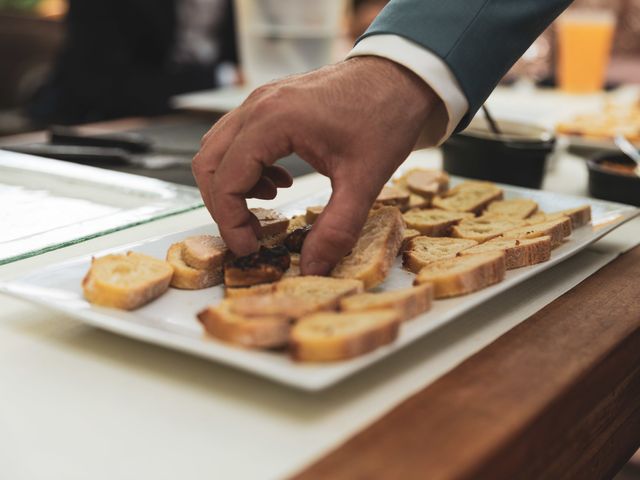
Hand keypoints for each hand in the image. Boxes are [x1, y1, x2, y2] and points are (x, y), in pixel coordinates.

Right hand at [193, 56, 437, 274]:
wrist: (402, 76)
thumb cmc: (385, 116)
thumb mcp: (365, 179)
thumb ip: (337, 228)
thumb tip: (313, 268)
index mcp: (273, 121)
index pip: (225, 180)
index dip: (230, 222)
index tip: (251, 248)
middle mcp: (257, 106)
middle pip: (208, 164)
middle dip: (223, 207)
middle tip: (250, 234)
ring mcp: (261, 101)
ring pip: (218, 150)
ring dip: (231, 186)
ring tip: (266, 208)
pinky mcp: (271, 104)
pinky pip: (238, 139)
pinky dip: (246, 168)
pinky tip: (279, 183)